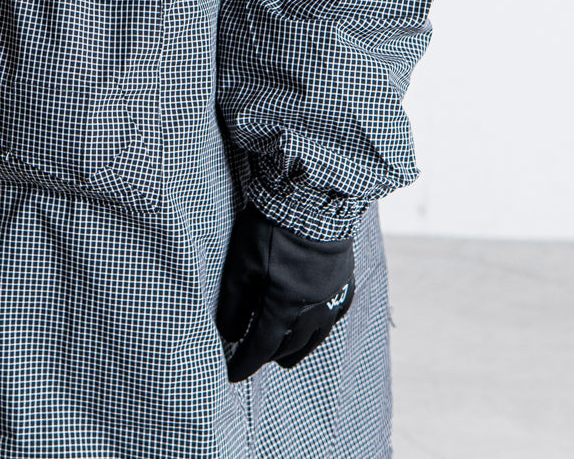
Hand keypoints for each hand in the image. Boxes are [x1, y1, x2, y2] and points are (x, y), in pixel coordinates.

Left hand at [215, 204, 354, 380]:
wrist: (313, 198)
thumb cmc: (272, 226)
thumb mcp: (241, 261)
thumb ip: (233, 301)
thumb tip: (228, 333)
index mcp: (284, 305)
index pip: (261, 346)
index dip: (245, 363)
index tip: (232, 374)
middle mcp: (312, 308)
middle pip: (289, 346)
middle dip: (269, 355)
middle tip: (254, 356)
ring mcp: (333, 297)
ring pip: (314, 338)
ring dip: (296, 348)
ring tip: (282, 353)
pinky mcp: (346, 282)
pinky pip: (335, 318)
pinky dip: (320, 328)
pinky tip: (314, 326)